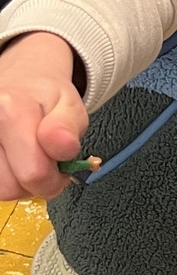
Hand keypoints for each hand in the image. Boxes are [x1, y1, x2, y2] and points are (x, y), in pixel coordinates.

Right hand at [0, 32, 89, 200]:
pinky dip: (8, 178)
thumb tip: (63, 145)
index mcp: (9, 109)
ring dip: (19, 182)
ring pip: (1, 189)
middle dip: (37, 182)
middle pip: (12, 186)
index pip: (34, 172)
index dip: (55, 177)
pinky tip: (14, 161)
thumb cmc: (45, 99)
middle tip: (47, 161)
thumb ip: (68, 128)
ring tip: (29, 158)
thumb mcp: (71, 107)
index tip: (62, 164)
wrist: (20, 85)